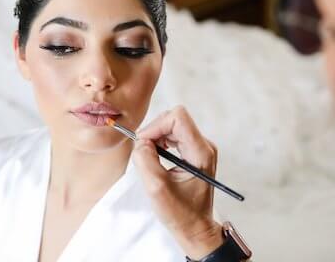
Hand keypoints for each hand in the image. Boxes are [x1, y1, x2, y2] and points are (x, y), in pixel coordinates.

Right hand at [131, 106, 223, 259]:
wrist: (195, 228)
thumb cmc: (180, 213)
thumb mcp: (157, 188)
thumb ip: (145, 160)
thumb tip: (141, 141)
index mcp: (201, 153)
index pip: (177, 118)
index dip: (156, 126)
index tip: (143, 143)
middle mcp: (204, 145)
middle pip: (173, 119)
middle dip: (153, 132)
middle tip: (143, 153)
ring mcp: (200, 147)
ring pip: (171, 125)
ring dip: (155, 138)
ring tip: (150, 158)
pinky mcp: (193, 151)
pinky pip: (172, 135)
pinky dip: (159, 143)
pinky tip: (156, 158)